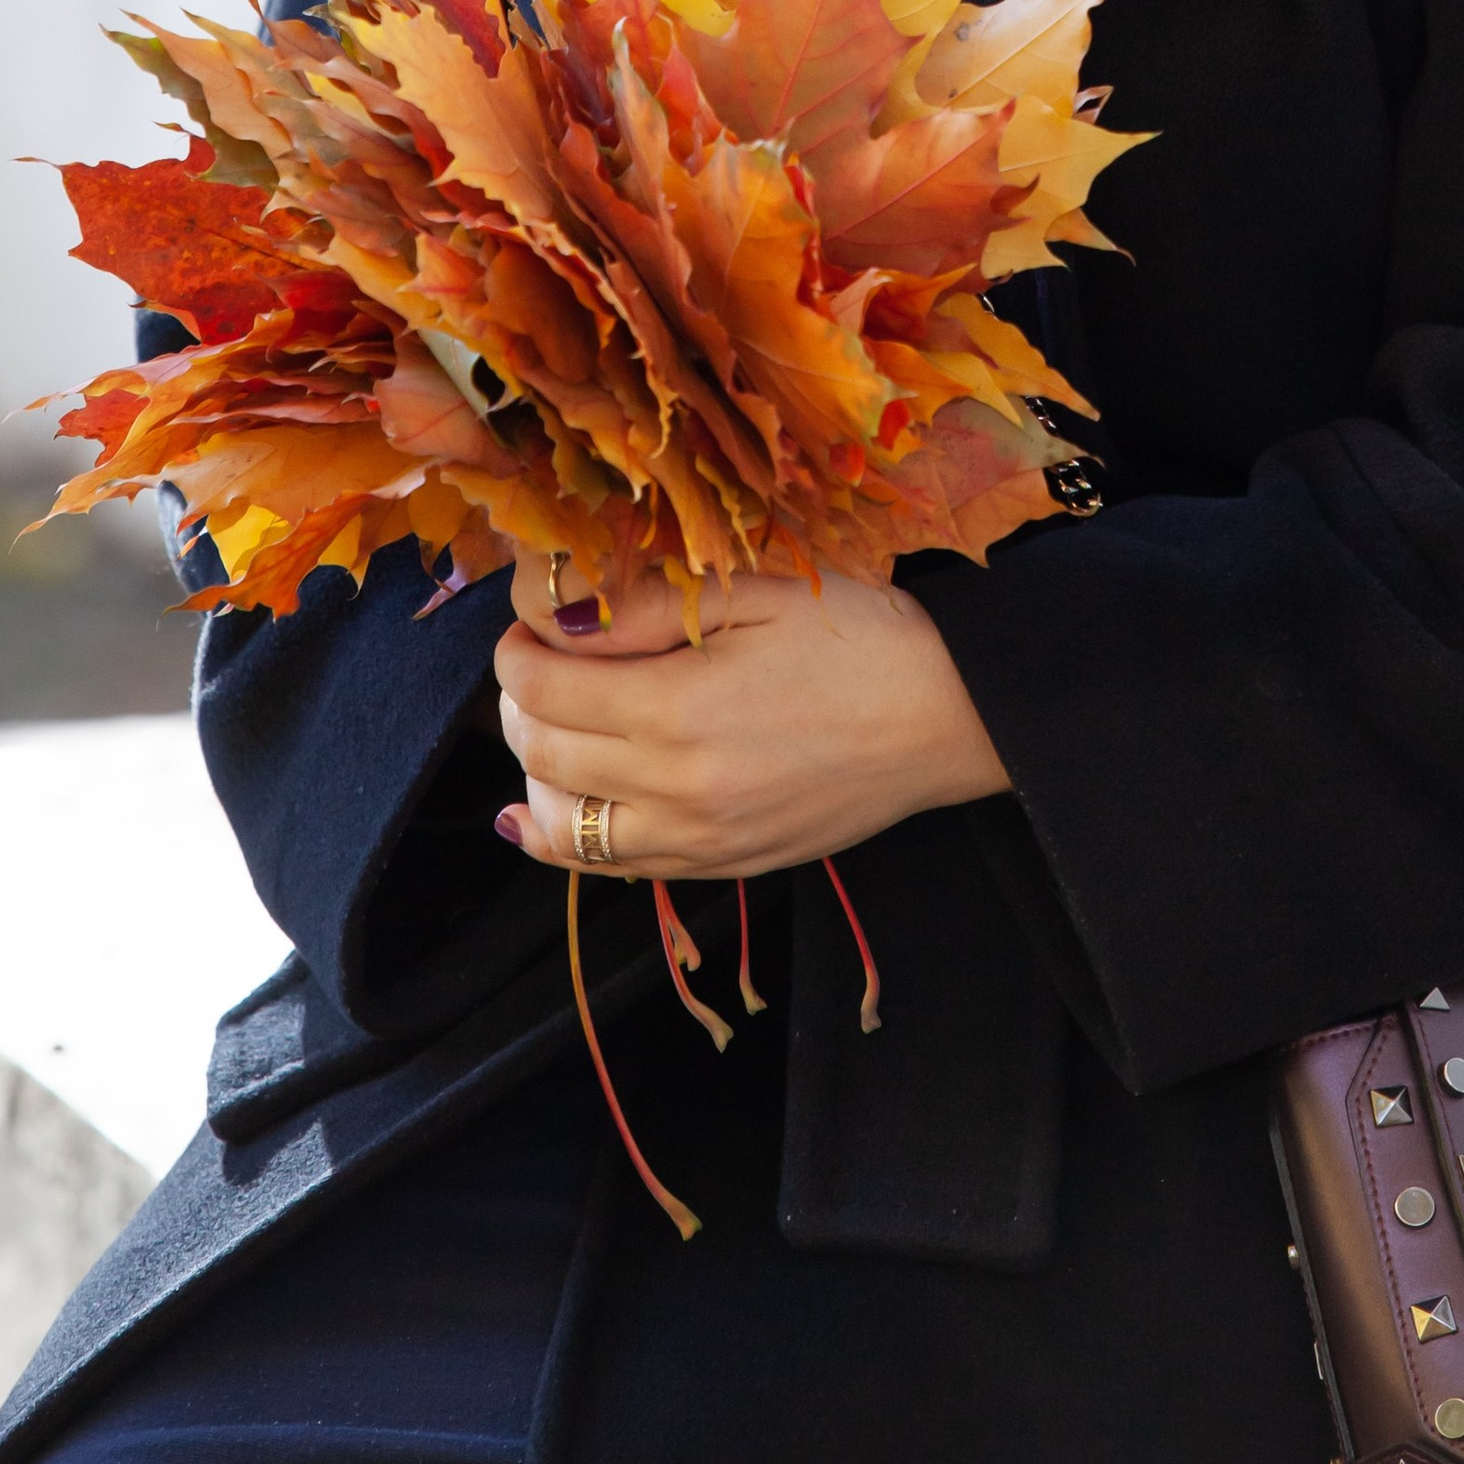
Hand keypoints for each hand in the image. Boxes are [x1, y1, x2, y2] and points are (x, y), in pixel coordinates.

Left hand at [492, 558, 1009, 878]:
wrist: (945, 717)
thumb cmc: (856, 638)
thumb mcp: (752, 594)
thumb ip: (642, 609)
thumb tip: (553, 617)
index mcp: (680, 708)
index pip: (545, 690)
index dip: (518, 653)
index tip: (527, 627)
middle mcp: (678, 789)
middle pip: (542, 755)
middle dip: (518, 706)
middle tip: (536, 666)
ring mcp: (700, 841)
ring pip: (566, 826)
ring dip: (537, 773)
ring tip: (554, 726)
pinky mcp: (723, 866)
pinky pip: (615, 870)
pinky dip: (568, 839)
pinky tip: (547, 812)